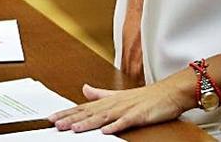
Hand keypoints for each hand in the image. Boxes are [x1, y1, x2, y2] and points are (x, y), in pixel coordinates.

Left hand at [48, 78, 196, 134]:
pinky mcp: (139, 115)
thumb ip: (100, 94)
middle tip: (55, 124)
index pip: (82, 107)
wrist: (169, 93)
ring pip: (103, 117)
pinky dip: (115, 126)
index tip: (51, 117)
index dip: (67, 113)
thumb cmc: (145, 96)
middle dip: (71, 118)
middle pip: (88, 112)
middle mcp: (113, 104)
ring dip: (87, 123)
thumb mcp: (118, 94)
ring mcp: (126, 109)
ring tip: (73, 128)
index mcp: (107, 100)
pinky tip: (105, 131)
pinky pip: (125, 122)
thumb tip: (84, 89)